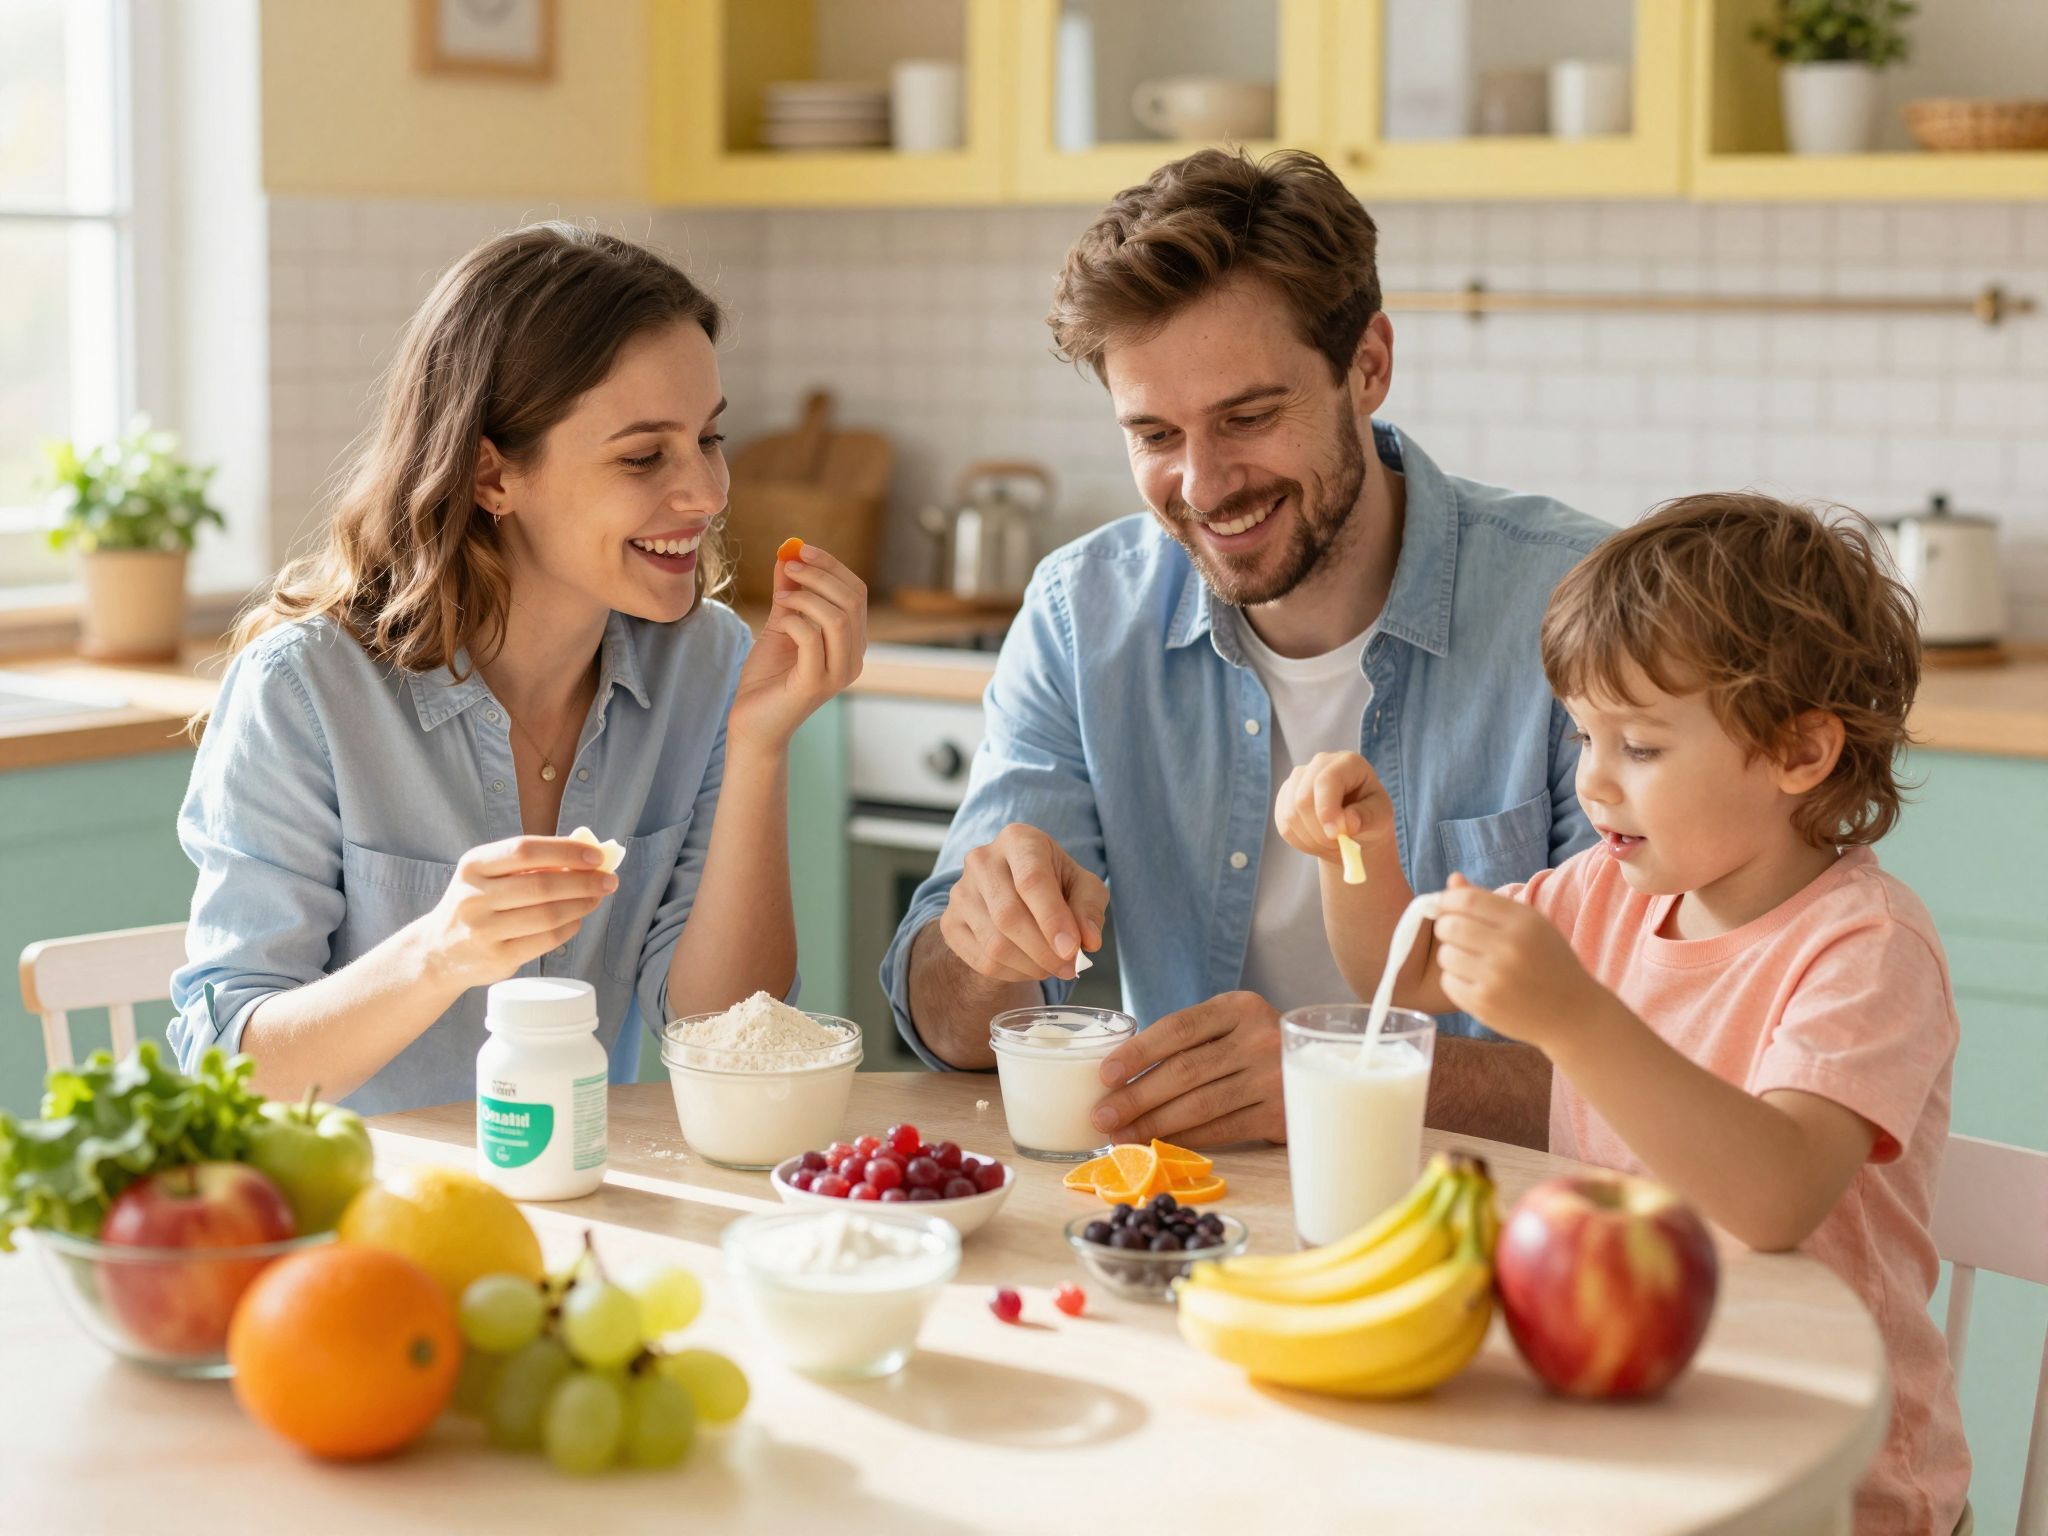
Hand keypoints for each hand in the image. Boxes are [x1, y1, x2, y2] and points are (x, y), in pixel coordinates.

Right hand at [419, 835, 616, 989]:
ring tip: (597, 897)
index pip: (525, 850)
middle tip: (609, 880)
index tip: (596, 856)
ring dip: (581, 904)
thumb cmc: (476, 904)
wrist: (437, 951)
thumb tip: (586, 856)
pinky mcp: (496, 958)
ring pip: (547, 915)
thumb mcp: (488, 875)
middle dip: (583, 881)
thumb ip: (529, 864)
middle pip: (542, 885)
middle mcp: (474, 897)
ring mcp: (483, 930)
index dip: (566, 851)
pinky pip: (545, 940)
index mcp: (473, 865)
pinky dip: (569, 927)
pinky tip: (577, 919)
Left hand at [729, 543, 866, 755]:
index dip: (832, 566)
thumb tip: (789, 554)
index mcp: (851, 643)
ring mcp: (838, 674)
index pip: (856, 593)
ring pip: (838, 618)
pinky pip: (813, 639)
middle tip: (790, 564)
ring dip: (806, 596)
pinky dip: (795, 619)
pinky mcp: (816, 685)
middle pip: (852, 600)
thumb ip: (789, 592)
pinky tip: (779, 619)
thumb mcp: (780, 625)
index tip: (801, 549)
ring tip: (780, 596)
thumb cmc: (768, 678)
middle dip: (820, 574)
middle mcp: (853, 658)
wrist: (752, 722)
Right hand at [938, 823, 1107, 982]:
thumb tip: (1088, 940)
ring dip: (1031, 965)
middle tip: (1070, 967)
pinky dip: (1013, 973)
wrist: (1015, 894)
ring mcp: (960, 892)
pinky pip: (982, 960)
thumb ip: (1089, 908)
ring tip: (1054, 967)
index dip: (1052, 919)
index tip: (1073, 950)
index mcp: (1018, 840)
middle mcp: (982, 860)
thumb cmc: (1055, 885)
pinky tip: (1030, 966)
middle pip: (1009, 915)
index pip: (1031, 880)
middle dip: (1044, 951)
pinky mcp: (950, 923)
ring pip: (995, 943)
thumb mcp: (1083, 887)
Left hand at [1088, 992, 1283, 1146]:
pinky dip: (1185, 1138)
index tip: (1105, 1074)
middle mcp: (1260, 1038)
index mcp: (1240, 1007)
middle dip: (1136, 1096)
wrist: (1327, 1069)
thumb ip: (1190, 1038)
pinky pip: (1221, 1129)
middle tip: (1101, 1116)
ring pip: (1200, 1104)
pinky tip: (1158, 1143)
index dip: (1138, 1052)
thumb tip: (1119, 1073)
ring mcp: (1274, 1077)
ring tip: (1120, 1135)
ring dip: (1154, 1123)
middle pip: (1185, 1070)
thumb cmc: (1256, 1047)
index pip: (1179, 1028)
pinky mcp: (1281, 1114)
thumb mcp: (1231, 1025)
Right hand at [1273, 750, 1393, 862]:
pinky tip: (1318, 842)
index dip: (1326, 809)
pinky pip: (1284, 826)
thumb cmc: (1372, 815)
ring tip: (1332, 844)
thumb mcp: (1381, 816)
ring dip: (1311, 839)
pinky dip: (1301, 842)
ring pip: (1291, 814)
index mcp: (1348, 762)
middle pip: (1303, 798)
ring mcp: (1298, 779)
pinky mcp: (1285, 798)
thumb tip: (1346, 824)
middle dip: (1319, 830)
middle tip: (1338, 846)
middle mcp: (1319, 764)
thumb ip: (1367, 817)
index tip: (1335, 834)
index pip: (1326, 780)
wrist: (1356, 825)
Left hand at [1431, 873, 1600, 1051]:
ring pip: (1445, 955)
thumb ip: (1489, 902)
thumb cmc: (1548, 962)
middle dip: (1446, 928)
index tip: (1446, 908)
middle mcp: (1510, 947)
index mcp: (1524, 921)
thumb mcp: (1530, 924)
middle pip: (1450, 925)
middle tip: (1455, 935)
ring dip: (1451, 956)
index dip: (1447, 901)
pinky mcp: (1484, 1004)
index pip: (1466, 899)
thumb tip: (1452, 880)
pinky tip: (1476, 982)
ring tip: (1470, 961)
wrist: (1574, 1013)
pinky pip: (1448, 982)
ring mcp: (1496, 978)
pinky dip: (1456, 981)